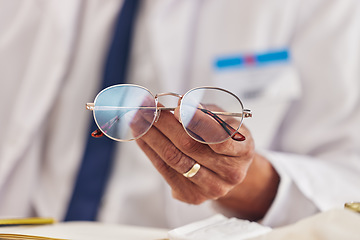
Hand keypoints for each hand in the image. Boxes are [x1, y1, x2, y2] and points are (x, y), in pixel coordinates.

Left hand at [135, 107, 278, 220]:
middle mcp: (231, 174)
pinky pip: (165, 171)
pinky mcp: (193, 196)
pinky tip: (142, 137)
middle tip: (147, 108)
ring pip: (174, 159)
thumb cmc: (224, 137)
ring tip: (139, 120)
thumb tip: (181, 104)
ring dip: (151, 136)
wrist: (228, 167)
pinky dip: (150, 151)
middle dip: (164, 124)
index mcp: (243, 151)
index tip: (176, 107)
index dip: (195, 120)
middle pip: (190, 146)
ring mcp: (212, 188)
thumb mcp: (223, 119)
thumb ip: (205, 112)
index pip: (218, 136)